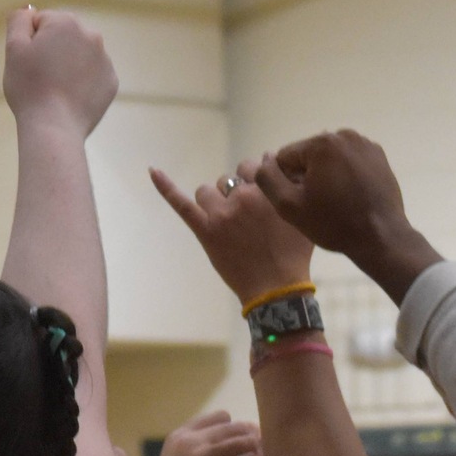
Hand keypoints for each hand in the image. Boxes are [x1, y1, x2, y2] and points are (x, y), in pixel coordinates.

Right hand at [3, 8, 117, 137]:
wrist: (54, 128)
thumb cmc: (29, 87)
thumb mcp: (13, 49)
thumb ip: (19, 21)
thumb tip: (29, 10)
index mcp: (66, 23)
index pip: (41, 22)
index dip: (29, 42)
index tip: (28, 63)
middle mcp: (91, 35)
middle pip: (63, 37)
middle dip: (52, 50)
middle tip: (40, 77)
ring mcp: (105, 60)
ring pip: (79, 55)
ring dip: (68, 65)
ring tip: (55, 89)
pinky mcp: (111, 82)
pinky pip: (92, 75)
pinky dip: (82, 83)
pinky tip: (70, 97)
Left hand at [151, 158, 314, 305]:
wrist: (276, 290)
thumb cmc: (293, 256)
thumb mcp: (302, 218)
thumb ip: (292, 191)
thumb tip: (285, 174)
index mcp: (267, 191)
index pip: (257, 165)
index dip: (257, 178)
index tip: (260, 192)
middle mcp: (243, 197)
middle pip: (231, 178)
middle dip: (237, 192)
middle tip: (246, 217)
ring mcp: (221, 213)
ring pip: (208, 190)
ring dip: (214, 200)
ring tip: (224, 221)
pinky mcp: (205, 230)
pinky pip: (181, 204)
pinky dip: (165, 187)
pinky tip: (153, 171)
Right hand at [253, 130, 442, 301]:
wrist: (381, 237)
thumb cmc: (333, 224)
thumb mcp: (290, 206)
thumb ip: (268, 180)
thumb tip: (262, 162)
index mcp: (322, 143)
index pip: (286, 157)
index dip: (286, 181)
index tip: (298, 202)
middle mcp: (344, 135)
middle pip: (309, 155)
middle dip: (307, 176)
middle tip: (316, 205)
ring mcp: (365, 144)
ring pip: (330, 158)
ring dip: (326, 175)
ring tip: (334, 202)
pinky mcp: (378, 156)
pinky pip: (350, 162)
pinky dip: (345, 175)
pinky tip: (350, 197)